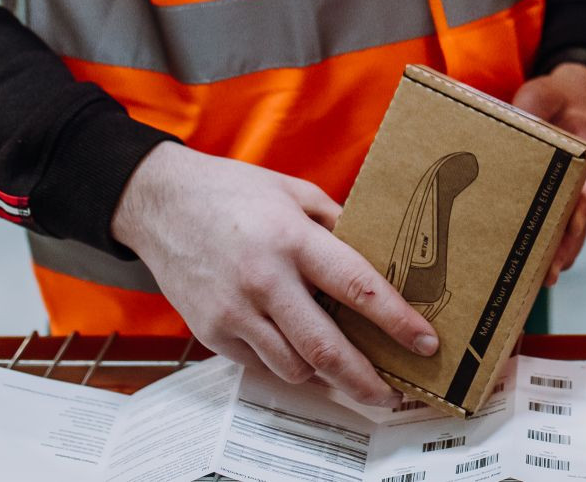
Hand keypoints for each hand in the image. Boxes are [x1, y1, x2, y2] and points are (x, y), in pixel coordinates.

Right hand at [111, 141, 437, 406]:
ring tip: (352, 375)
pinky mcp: (212, 332)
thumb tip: (378, 255)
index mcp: (293, 240)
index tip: (425, 342)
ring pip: (294, 367)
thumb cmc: (232, 193)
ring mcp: (234, 311)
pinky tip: (305, 359)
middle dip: (367, 379)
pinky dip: (289, 367)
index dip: (397, 321)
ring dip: (328, 378)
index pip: (358, 287)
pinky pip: (261, 365)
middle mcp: (264, 280)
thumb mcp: (295, 192)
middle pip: (326, 348)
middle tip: (394, 393)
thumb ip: (337, 224)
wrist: (159, 203)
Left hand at [512, 63, 585, 283]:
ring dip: (561, 256)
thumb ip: (534, 105)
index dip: (581, 208)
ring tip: (541, 282)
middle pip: (583, 219)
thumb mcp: (545, 93)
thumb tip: (518, 121)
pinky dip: (552, 248)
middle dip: (567, 247)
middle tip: (551, 272)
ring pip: (575, 232)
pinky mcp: (569, 203)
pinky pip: (564, 229)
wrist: (573, 100)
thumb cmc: (558, 98)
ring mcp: (584, 195)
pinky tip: (533, 271)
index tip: (571, 228)